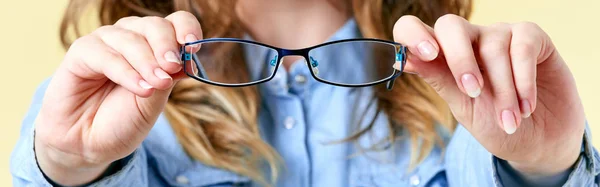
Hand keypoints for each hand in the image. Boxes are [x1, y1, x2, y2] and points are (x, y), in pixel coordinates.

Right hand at [34, 11, 201, 184]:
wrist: (91, 143)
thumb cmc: (124, 119)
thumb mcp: (155, 100)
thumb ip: (169, 77)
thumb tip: (188, 59)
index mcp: (154, 43)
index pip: (176, 22)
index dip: (187, 28)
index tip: (192, 48)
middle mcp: (131, 36)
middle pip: (154, 25)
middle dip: (166, 47)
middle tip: (172, 68)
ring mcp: (106, 41)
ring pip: (131, 39)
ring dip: (147, 63)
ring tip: (156, 85)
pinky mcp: (81, 52)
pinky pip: (106, 55)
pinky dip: (126, 72)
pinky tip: (140, 88)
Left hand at [392, 14, 585, 176]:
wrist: (538, 141)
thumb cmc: (494, 123)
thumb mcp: (463, 106)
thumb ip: (439, 79)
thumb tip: (402, 60)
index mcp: (442, 55)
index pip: (414, 29)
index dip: (412, 36)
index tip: (425, 56)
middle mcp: (468, 39)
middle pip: (450, 26)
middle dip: (460, 60)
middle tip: (473, 92)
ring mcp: (499, 34)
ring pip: (492, 46)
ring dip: (502, 90)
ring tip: (510, 119)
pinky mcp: (532, 37)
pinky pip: (522, 46)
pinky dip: (523, 80)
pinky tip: (526, 105)